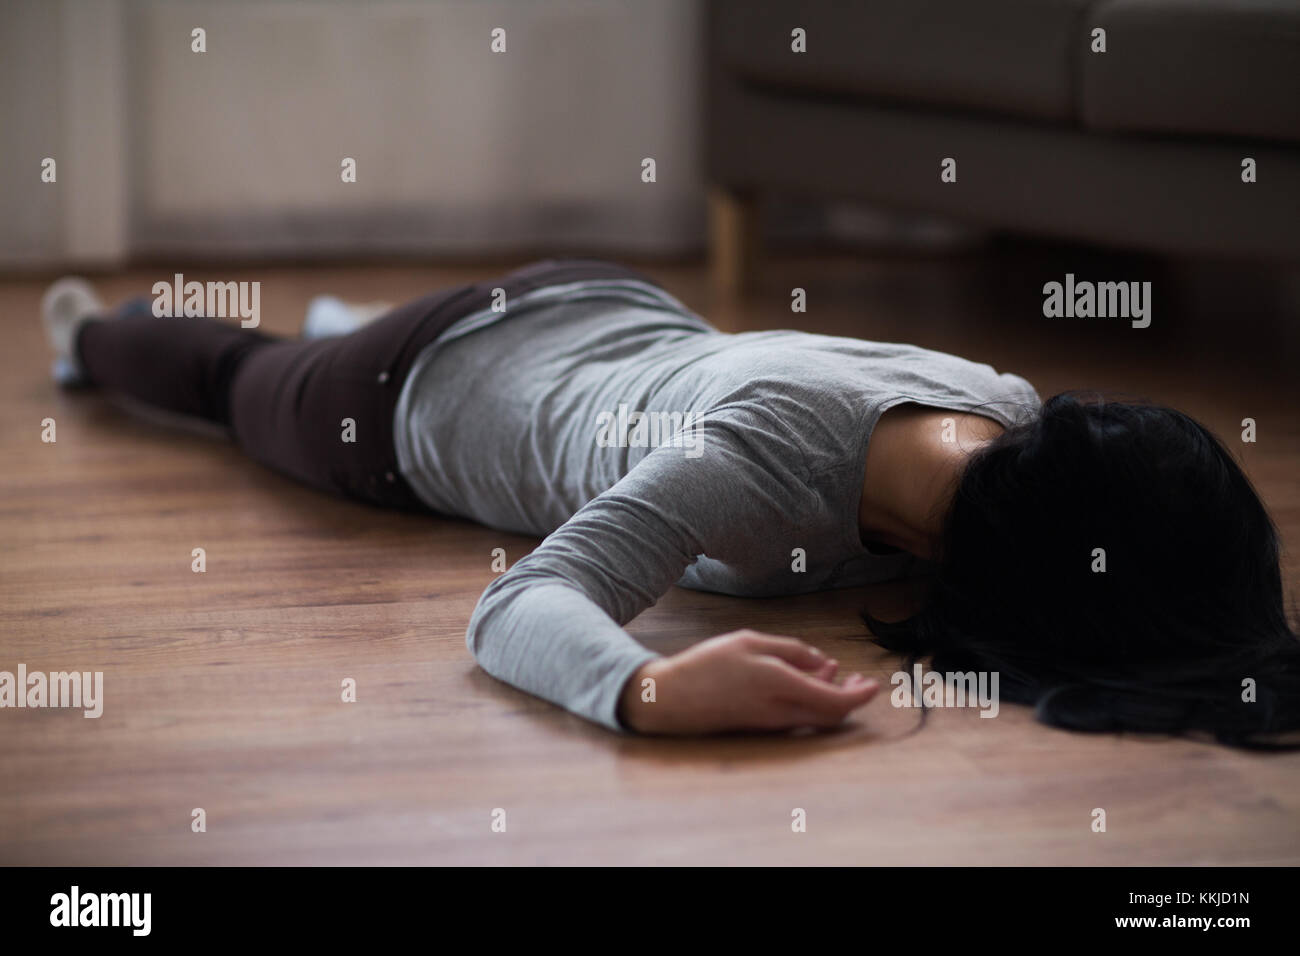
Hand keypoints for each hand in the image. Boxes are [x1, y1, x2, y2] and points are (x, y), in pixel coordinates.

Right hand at [618, 629, 879, 734]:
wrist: (670, 700)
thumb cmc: (708, 666)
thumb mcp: (750, 643)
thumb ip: (792, 652)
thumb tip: (825, 665)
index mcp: (781, 687)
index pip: (836, 702)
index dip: (860, 696)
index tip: (873, 683)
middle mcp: (781, 713)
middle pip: (830, 715)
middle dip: (849, 698)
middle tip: (857, 678)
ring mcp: (771, 724)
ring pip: (814, 717)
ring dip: (828, 697)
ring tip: (829, 671)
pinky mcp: (761, 728)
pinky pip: (797, 718)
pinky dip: (809, 701)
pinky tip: (803, 681)